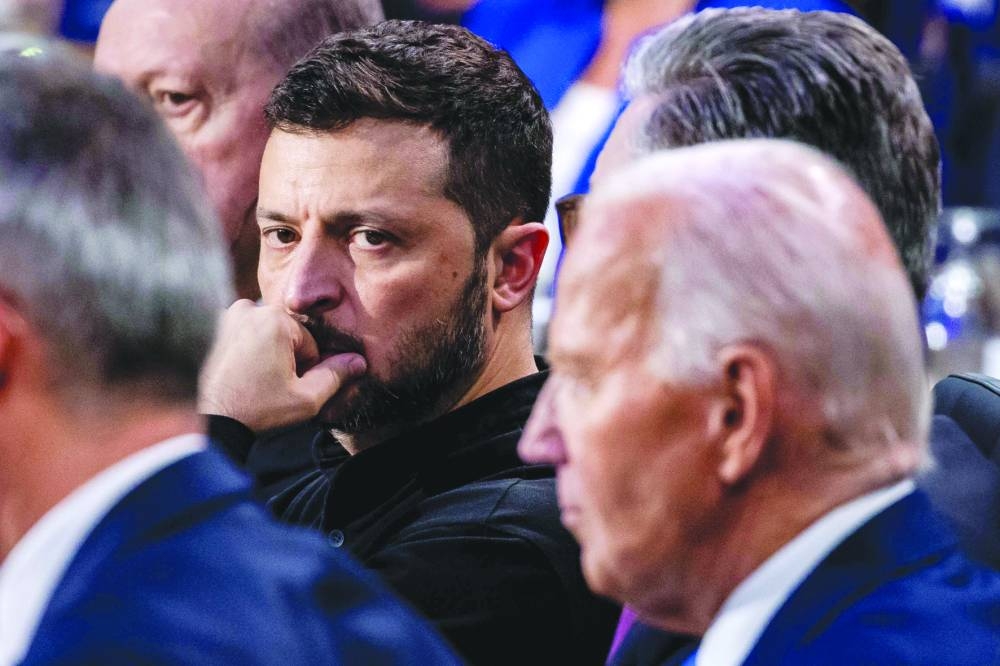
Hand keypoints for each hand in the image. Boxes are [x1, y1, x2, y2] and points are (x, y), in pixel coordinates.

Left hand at [198, 300, 365, 431]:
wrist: (211, 421)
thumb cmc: (258, 410)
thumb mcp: (306, 398)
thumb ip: (335, 376)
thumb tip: (359, 361)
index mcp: (276, 320)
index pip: (309, 343)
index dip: (304, 368)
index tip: (287, 386)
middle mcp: (249, 308)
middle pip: (287, 334)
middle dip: (286, 358)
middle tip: (270, 385)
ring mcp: (227, 316)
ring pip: (266, 333)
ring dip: (267, 352)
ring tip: (255, 380)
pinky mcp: (212, 328)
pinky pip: (244, 333)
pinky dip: (246, 349)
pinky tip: (240, 373)